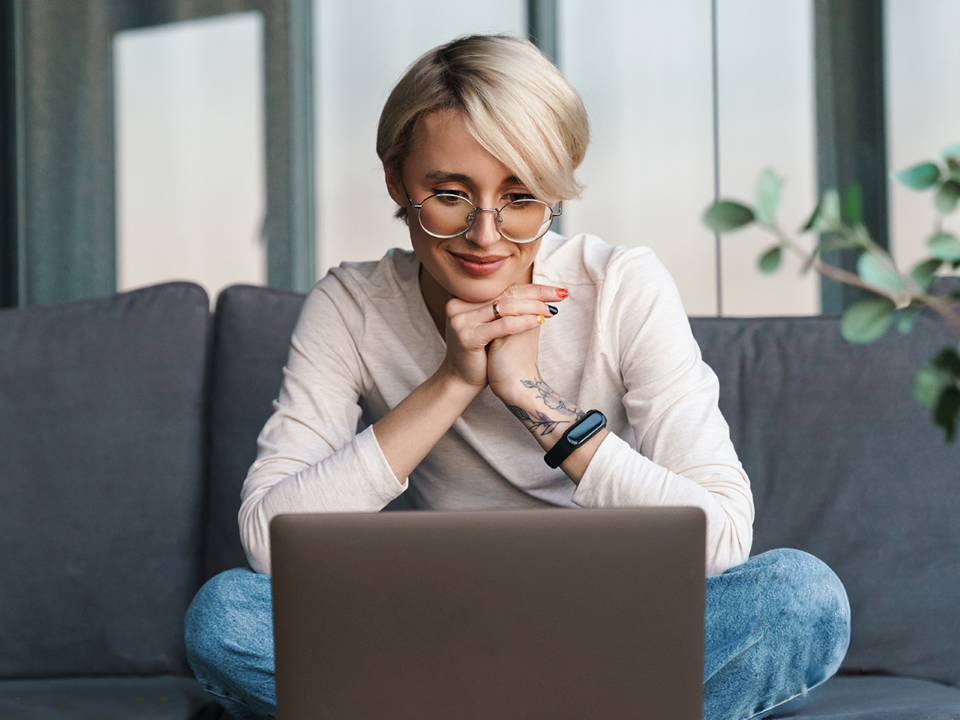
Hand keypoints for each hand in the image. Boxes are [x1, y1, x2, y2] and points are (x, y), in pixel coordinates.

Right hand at [436, 284, 563, 394]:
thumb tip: (536, 292)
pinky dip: (523, 322)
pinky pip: (502, 325)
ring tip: (551, 311)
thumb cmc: (481, 354)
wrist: (463, 382)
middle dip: (537, 294)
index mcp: (463, 299)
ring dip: (533, 308)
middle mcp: (458, 306)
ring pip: (504, 307)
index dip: (531, 288)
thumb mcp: (491, 325)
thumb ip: (504, 308)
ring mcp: (461, 320)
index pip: (504, 288)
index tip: (555, 290)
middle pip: (505, 295)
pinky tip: (540, 322)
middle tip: (561, 294)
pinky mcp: (467, 336)